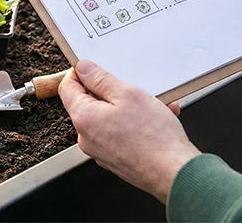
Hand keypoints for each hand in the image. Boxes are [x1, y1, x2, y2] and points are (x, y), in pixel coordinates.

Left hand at [59, 60, 199, 203]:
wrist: (174, 173)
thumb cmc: (154, 138)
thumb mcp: (127, 94)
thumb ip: (100, 79)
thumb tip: (83, 68)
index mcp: (84, 118)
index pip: (67, 88)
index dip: (79, 73)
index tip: (92, 67)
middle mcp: (86, 138)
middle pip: (89, 104)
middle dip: (111, 92)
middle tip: (131, 87)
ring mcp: (100, 151)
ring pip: (108, 119)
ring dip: (128, 108)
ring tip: (154, 104)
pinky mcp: (115, 159)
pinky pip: (120, 134)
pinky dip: (135, 125)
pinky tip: (158, 119)